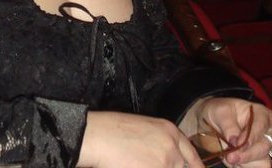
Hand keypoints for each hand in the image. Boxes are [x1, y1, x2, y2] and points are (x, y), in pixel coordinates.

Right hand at [78, 110, 203, 167]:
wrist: (98, 136)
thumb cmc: (113, 130)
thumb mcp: (143, 129)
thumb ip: (161, 144)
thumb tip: (165, 159)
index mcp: (169, 131)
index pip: (192, 156)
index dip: (195, 167)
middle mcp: (172, 147)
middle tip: (151, 163)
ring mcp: (165, 163)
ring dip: (155, 167)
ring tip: (138, 163)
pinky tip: (136, 165)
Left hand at [196, 97, 271, 166]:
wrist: (210, 123)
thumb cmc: (219, 112)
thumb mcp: (220, 113)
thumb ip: (228, 126)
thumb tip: (234, 141)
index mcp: (260, 114)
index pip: (261, 125)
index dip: (251, 136)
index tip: (236, 143)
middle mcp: (264, 132)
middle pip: (264, 147)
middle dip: (247, 154)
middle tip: (231, 157)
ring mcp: (260, 148)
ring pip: (263, 162)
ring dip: (245, 162)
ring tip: (229, 157)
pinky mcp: (255, 161)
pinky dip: (242, 166)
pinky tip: (233, 161)